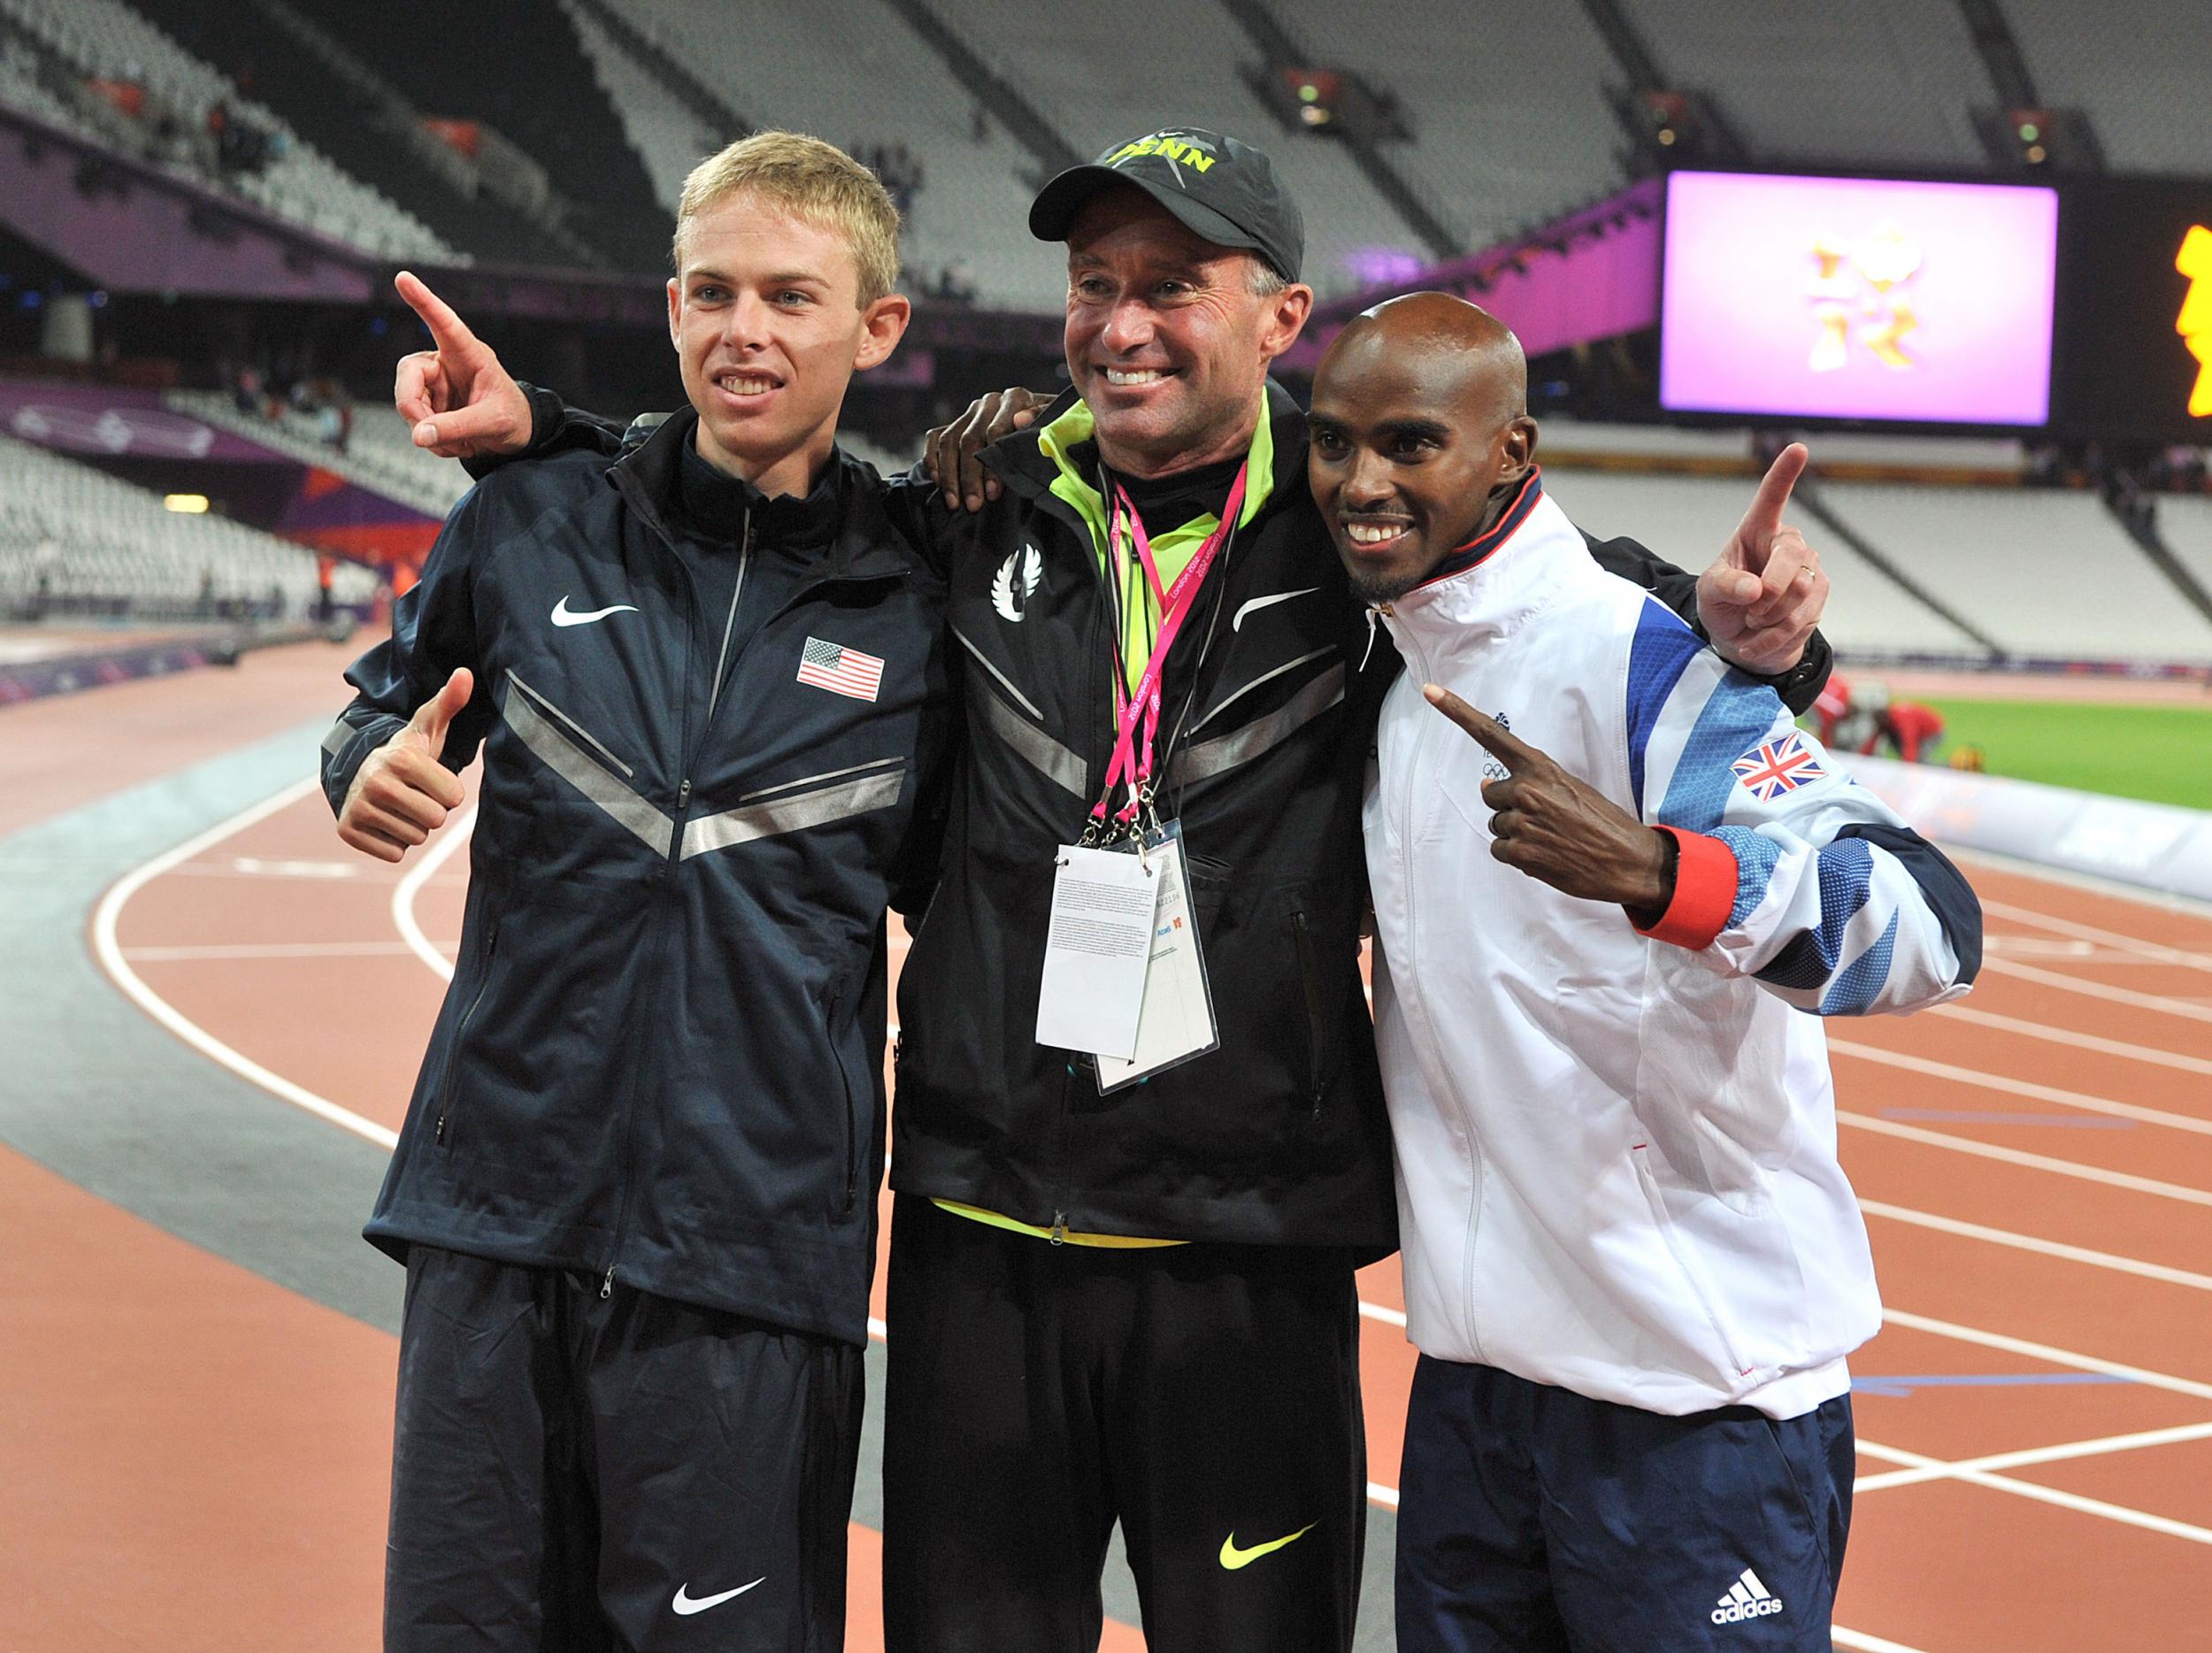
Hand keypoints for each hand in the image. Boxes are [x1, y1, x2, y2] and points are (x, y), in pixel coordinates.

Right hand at [338, 669, 473, 863]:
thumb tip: (466, 674)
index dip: (448, 792)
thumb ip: (450, 702)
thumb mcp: (428, 726)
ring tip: (398, 805)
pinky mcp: (347, 830)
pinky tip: (384, 820)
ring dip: (412, 825)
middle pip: (435, 820)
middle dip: (431, 810)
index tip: (431, 779)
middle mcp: (377, 782)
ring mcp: (359, 807)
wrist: (358, 772)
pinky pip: (395, 853)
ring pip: (416, 838)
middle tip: (414, 794)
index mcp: (402, 758)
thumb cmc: (406, 752)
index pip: (454, 797)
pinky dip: (393, 842)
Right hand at [392, 271, 530, 458]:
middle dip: (413, 407)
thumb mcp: (492, 423)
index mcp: (468, 354)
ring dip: (428, 430)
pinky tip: (456, 442)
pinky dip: (433, 439)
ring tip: (461, 442)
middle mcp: (445, 362)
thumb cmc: (511, 417)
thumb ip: (457, 427)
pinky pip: (416, 422)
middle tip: (428, 435)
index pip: (444, 323)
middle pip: (409, 375)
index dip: (424, 301)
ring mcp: (434, 382)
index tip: (403, 277)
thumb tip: (419, 435)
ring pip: (408, 402)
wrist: (514, 435)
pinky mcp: (428, 401)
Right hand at [924, 387, 1043, 510]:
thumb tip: (1020, 421)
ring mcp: (971, 412)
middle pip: (970, 440)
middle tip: (973, 505)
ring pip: (950, 441)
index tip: (993, 493)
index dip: (992, 465)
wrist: (1044, 426)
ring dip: (950, 475)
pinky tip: (937, 482)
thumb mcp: (1057, 426)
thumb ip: (1043, 421)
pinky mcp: (956, 421)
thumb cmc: (1053, 433)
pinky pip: (935, 438)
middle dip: (969, 476)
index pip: (995, 431)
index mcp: (1016, 398)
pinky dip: (933, 460)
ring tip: (955, 503)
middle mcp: (990, 401)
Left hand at [1424, 686, 1671, 916]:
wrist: (1627, 860)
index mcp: (1540, 767)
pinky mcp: (1519, 852)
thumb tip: (1486, 786)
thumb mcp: (1570, 788)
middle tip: (1545, 818)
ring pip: (1496, 824)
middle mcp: (1525, 790)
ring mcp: (1520, 822)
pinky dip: (1517, 855)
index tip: (1430, 691)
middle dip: (1510, 806)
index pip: (1491, 734)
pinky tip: (1545, 855)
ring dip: (1516, 833)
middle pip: (1491, 796)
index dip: (1457, 712)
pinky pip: (1500, 850)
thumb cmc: (1601, 822)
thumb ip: (1528, 781)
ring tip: (1551, 838)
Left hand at [1697, 443, 1827, 676]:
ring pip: (1799, 592)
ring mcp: (1809, 567)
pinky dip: (1774, 636)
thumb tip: (1753, 588)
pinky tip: (1759, 638)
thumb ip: (1725, 586)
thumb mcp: (1709, 592)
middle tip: (1748, 610)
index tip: (1797, 448)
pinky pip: (1802, 618)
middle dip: (1767, 593)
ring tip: (1752, 622)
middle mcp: (1787, 543)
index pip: (1771, 498)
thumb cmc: (1723, 603)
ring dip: (1767, 618)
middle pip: (1791, 558)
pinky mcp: (1820, 593)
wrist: (1741, 637)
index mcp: (1757, 530)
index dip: (1784, 474)